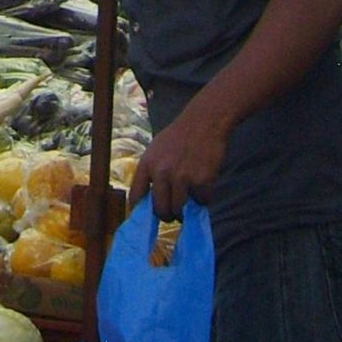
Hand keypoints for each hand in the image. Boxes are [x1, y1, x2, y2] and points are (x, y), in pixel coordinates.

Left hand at [129, 100, 227, 220]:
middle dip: (167, 216)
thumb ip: (152, 172)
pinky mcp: (200, 181)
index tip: (146, 220)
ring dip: (186, 210)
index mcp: (147, 164)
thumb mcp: (156, 150)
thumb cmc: (179, 136)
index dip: (140, 212)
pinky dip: (205, 198)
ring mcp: (181, 177)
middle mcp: (161, 172)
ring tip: (190, 198)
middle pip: (159, 209)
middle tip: (174, 215)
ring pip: (179, 210)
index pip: (136, 196)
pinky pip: (202, 202)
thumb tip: (150, 200)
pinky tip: (205, 185)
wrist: (204, 121)